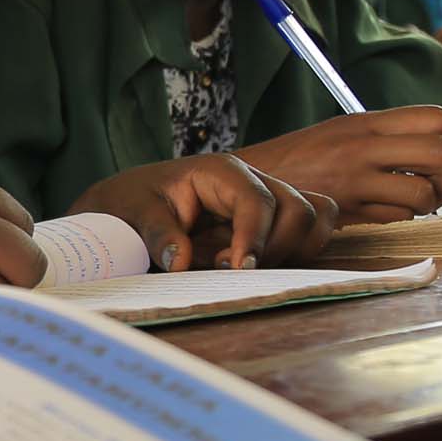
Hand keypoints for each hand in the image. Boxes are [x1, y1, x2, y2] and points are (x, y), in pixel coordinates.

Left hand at [74, 155, 338, 270]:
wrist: (127, 206)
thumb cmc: (131, 203)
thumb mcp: (134, 214)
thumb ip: (158, 235)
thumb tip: (182, 261)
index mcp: (221, 172)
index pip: (257, 199)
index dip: (255, 236)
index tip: (239, 267)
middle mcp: (252, 181)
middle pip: (300, 209)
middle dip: (276, 246)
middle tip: (233, 269)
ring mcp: (266, 200)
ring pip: (314, 218)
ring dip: (291, 250)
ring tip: (244, 266)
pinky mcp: (270, 222)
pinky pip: (308, 232)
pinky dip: (296, 253)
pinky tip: (254, 266)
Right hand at [242, 107, 441, 223]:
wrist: (251, 183)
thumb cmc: (299, 158)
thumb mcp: (338, 130)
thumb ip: (381, 134)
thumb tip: (434, 142)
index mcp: (364, 122)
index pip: (437, 118)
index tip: (431, 154)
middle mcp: (363, 147)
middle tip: (436, 185)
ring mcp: (356, 179)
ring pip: (425, 192)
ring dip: (427, 203)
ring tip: (411, 203)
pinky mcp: (349, 210)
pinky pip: (398, 218)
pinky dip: (400, 219)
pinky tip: (383, 213)